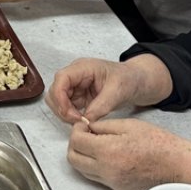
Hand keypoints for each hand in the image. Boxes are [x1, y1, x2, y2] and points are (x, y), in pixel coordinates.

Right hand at [46, 55, 171, 123]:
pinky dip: (71, 116)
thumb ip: (101, 106)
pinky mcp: (77, 96)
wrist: (135, 81)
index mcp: (83, 68)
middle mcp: (75, 75)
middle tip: (79, 121)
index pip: (61, 79)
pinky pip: (66, 108)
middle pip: (55, 91)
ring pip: (57, 101)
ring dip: (65, 114)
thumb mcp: (118, 91)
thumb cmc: (128, 79)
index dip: (61, 98)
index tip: (72, 115)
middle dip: (62, 108)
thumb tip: (86, 120)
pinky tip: (84, 120)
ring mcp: (75, 86)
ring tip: (82, 121)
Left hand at [67, 118, 190, 189]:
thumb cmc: (157, 142)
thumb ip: (102, 126)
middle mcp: (107, 170)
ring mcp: (112, 182)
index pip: (76, 142)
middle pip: (73, 159)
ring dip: (83, 156)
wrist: (176, 163)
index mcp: (108, 151)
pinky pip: (97, 177)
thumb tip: (86, 127)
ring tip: (97, 144)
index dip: (76, 130)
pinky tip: (108, 155)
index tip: (84, 126)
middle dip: (75, 144)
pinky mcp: (118, 189)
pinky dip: (96, 166)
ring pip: (83, 170)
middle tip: (85, 135)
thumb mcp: (127, 124)